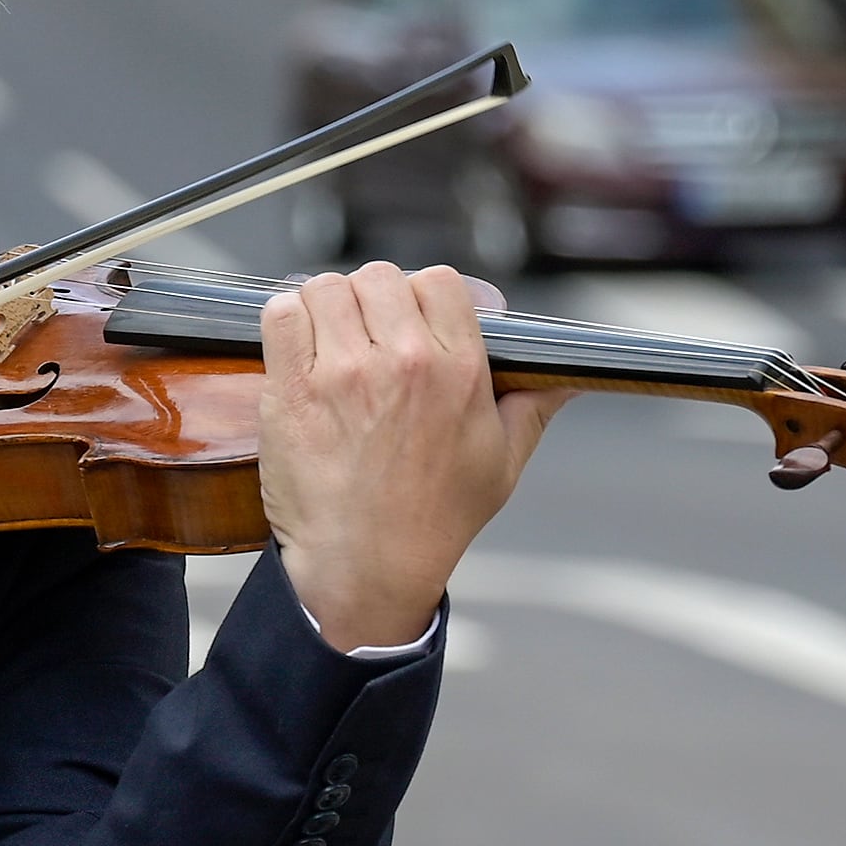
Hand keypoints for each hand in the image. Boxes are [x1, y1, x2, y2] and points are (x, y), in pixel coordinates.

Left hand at [256, 264, 567, 651]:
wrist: (366, 568)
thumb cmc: (434, 521)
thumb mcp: (502, 463)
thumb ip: (533, 407)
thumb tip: (566, 377)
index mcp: (459, 370)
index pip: (437, 281)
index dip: (419, 295)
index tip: (407, 322)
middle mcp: (404, 361)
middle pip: (378, 277)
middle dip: (370, 300)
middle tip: (364, 338)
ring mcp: (344, 373)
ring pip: (325, 289)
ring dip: (324, 309)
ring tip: (329, 346)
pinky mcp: (293, 389)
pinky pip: (279, 314)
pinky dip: (284, 320)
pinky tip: (296, 349)